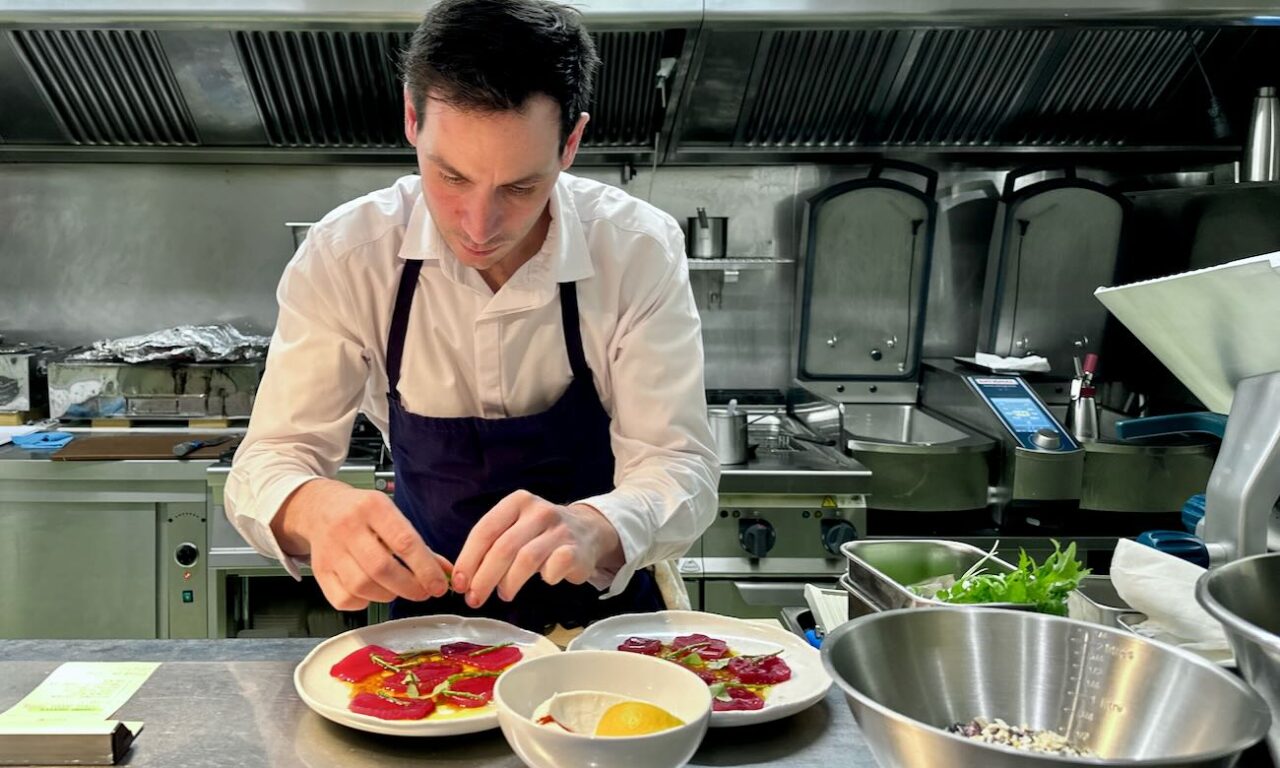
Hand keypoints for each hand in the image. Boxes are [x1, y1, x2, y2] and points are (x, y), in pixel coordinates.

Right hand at [272, 478, 451, 610]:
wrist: (319, 508)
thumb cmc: (362, 513)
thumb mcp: (392, 516)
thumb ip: (419, 545)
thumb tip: (445, 572)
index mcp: (373, 507)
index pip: (404, 542)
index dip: (425, 569)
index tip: (439, 585)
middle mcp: (348, 527)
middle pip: (382, 568)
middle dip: (410, 587)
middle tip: (423, 592)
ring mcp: (330, 550)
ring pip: (363, 586)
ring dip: (388, 595)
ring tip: (398, 588)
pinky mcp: (319, 570)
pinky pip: (344, 599)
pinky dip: (363, 602)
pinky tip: (371, 591)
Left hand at [450, 490, 623, 607]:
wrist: (587, 530)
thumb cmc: (540, 534)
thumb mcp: (515, 528)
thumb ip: (490, 546)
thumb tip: (463, 579)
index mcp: (517, 502)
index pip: (485, 530)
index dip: (469, 559)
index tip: (460, 583)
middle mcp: (539, 511)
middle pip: (504, 547)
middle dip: (484, 577)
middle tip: (474, 599)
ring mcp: (560, 529)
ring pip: (527, 559)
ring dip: (509, 582)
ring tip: (504, 594)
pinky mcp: (576, 549)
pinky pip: (555, 567)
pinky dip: (545, 578)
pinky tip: (543, 581)